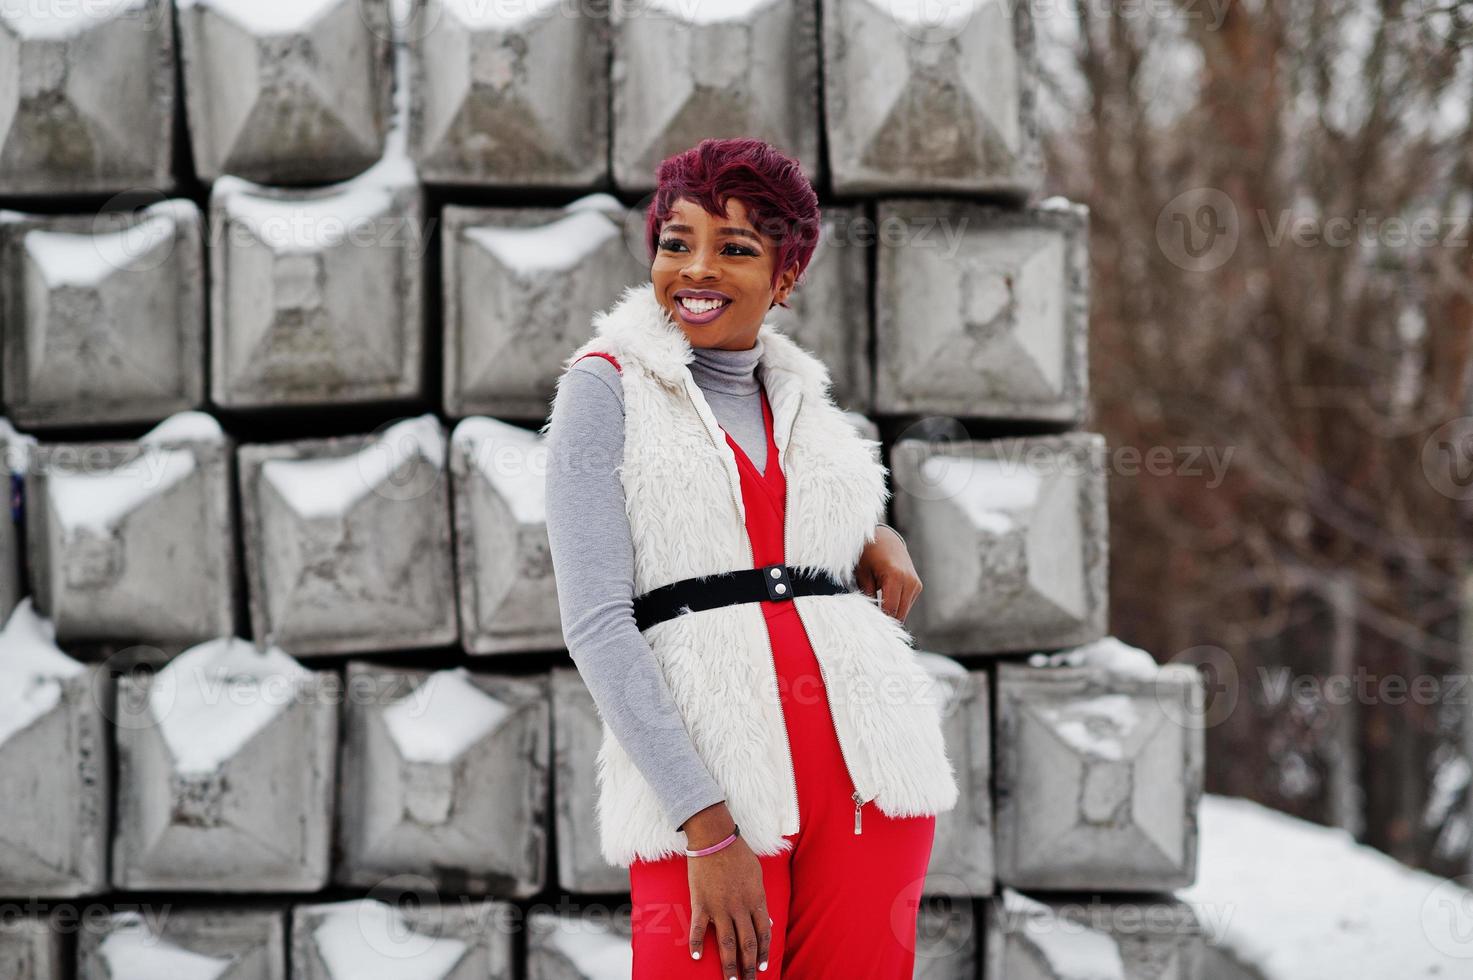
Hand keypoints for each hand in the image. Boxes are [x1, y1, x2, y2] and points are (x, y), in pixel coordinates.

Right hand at [682, 803, 771, 976]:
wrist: (715, 837)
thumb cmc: (738, 853)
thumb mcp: (757, 875)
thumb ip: (761, 900)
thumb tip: (768, 921)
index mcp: (756, 900)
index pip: (764, 934)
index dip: (764, 953)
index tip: (764, 968)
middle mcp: (740, 907)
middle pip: (747, 944)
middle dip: (749, 967)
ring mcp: (720, 907)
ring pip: (727, 943)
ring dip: (729, 965)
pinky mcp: (701, 903)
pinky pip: (699, 929)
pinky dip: (697, 944)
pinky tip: (696, 958)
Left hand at [856, 525, 921, 622]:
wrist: (885, 539)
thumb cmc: (869, 555)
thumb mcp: (863, 574)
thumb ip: (868, 596)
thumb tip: (870, 617)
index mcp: (894, 576)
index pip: (890, 609)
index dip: (880, 620)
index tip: (870, 626)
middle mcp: (909, 580)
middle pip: (900, 613)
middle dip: (886, 620)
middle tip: (872, 624)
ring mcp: (915, 584)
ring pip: (904, 611)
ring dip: (892, 614)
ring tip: (877, 611)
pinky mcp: (917, 586)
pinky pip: (906, 604)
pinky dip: (897, 606)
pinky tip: (885, 601)